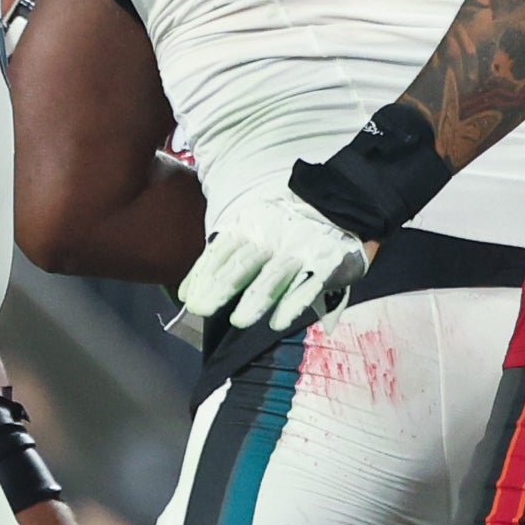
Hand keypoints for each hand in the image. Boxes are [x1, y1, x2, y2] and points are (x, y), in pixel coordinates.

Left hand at [176, 182, 374, 333]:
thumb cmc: (285, 226)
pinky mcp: (326, 263)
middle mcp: (273, 238)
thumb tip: (187, 292)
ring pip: (274, 276)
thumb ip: (222, 259)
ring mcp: (300, 250)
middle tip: (202, 308)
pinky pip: (308, 286)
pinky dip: (293, 304)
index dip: (204, 274)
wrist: (337, 202)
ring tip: (239, 321)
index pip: (222, 251)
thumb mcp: (252, 230)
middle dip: (222, 286)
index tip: (188, 298)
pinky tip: (278, 322)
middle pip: (243, 263)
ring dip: (256, 299)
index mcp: (251, 227)